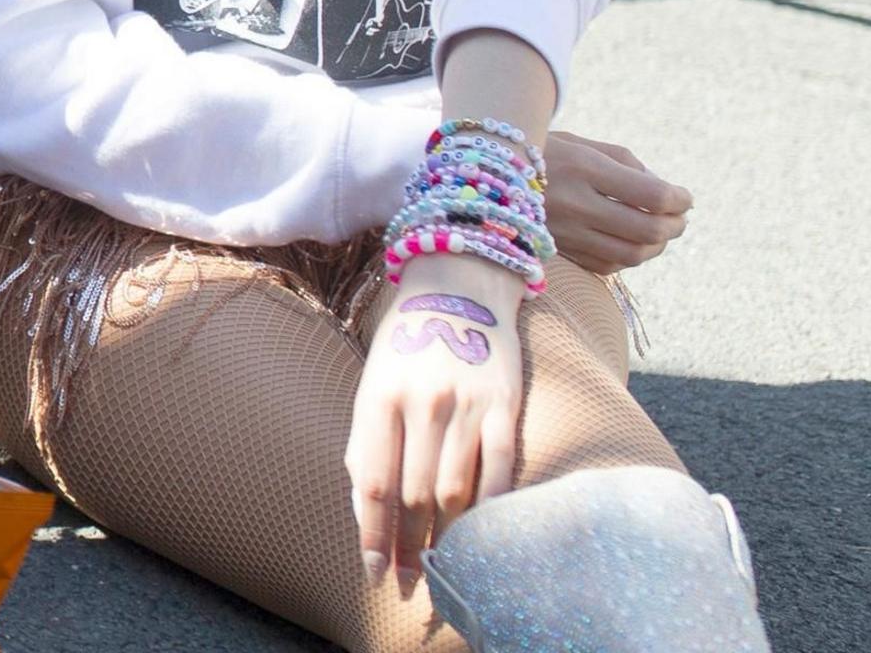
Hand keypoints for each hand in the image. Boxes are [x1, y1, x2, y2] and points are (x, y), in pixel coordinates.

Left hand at [349, 252, 529, 599]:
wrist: (460, 287)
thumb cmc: (407, 347)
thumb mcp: (372, 385)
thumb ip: (367, 444)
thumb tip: (365, 513)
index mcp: (377, 399)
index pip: (372, 485)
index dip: (373, 536)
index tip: (373, 574)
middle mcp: (420, 404)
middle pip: (414, 497)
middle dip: (410, 548)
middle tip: (412, 584)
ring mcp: (466, 406)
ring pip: (455, 493)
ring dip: (449, 540)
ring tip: (445, 568)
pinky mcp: (505, 406)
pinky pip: (500, 472)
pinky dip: (490, 511)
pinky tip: (484, 537)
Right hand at [543, 133, 688, 272]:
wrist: (483, 171)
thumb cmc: (542, 151)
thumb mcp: (582, 143)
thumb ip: (627, 164)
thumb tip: (667, 195)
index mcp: (582, 167)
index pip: (652, 195)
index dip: (679, 199)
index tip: (685, 197)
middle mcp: (574, 203)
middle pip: (647, 230)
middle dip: (675, 225)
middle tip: (680, 217)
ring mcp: (563, 232)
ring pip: (632, 254)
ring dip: (658, 245)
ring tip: (662, 231)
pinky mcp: (556, 251)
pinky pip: (608, 265)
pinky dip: (629, 257)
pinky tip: (630, 242)